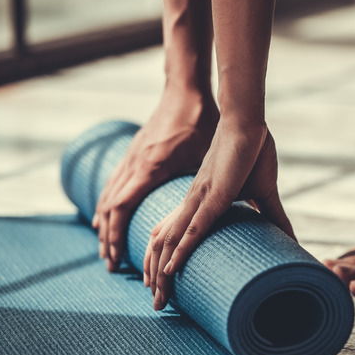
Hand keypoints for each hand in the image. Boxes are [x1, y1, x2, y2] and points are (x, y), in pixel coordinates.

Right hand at [92, 92, 218, 270]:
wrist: (185, 90)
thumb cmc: (201, 121)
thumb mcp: (207, 156)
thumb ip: (219, 184)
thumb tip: (249, 206)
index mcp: (151, 168)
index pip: (123, 208)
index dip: (117, 234)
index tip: (118, 258)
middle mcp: (136, 164)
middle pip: (110, 208)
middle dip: (108, 238)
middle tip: (110, 265)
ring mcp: (131, 157)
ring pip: (108, 196)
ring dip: (105, 224)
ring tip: (106, 249)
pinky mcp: (134, 152)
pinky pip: (113, 183)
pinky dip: (107, 203)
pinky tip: (106, 216)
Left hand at [145, 119, 293, 309]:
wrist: (249, 123)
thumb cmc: (253, 152)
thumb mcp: (264, 192)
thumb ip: (273, 216)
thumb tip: (290, 237)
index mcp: (201, 202)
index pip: (175, 237)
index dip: (165, 261)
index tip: (162, 285)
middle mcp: (192, 204)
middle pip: (164, 245)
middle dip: (156, 277)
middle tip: (157, 305)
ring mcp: (199, 200)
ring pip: (171, 243)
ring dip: (161, 273)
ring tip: (158, 298)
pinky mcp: (212, 197)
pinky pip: (191, 229)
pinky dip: (179, 251)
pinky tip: (169, 271)